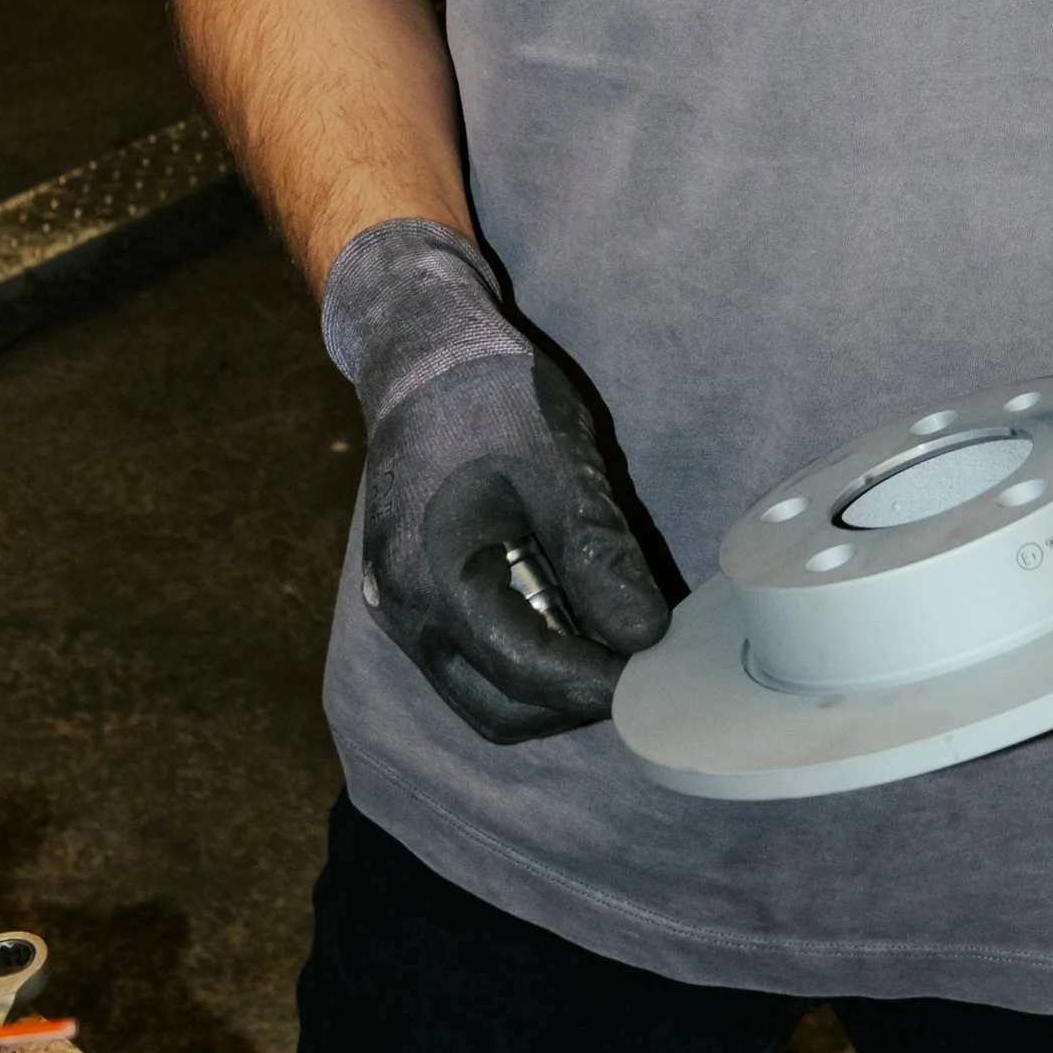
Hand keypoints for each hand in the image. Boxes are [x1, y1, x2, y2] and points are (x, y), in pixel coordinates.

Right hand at [323, 220, 668, 741]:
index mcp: (436, 578)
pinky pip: (466, 653)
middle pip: (497, 706)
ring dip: (547, 681)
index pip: (524, 675)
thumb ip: (599, 558)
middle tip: (638, 666)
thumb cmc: (493, 395)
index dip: (595, 686)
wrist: (424, 346)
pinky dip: (521, 651)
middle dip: (571, 700)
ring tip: (611, 638)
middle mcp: (404, 609)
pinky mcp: (407, 590)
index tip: (654, 674)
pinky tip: (569, 609)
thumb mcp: (560, 466)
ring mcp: (398, 603)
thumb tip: (645, 638)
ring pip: (480, 687)